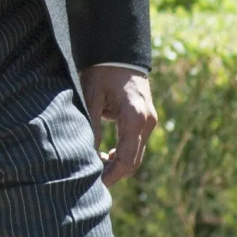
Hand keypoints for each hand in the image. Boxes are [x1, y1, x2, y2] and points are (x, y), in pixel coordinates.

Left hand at [80, 64, 157, 186]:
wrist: (119, 52)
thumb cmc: (102, 72)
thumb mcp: (91, 98)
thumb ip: (91, 128)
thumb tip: (87, 156)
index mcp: (134, 118)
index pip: (126, 159)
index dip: (111, 175)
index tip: (95, 184)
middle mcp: (146, 122)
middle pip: (133, 162)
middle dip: (114, 174)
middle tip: (92, 180)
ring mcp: (149, 121)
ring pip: (136, 154)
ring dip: (118, 165)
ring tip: (95, 167)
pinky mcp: (146, 119)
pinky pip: (136, 144)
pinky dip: (123, 153)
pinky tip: (105, 156)